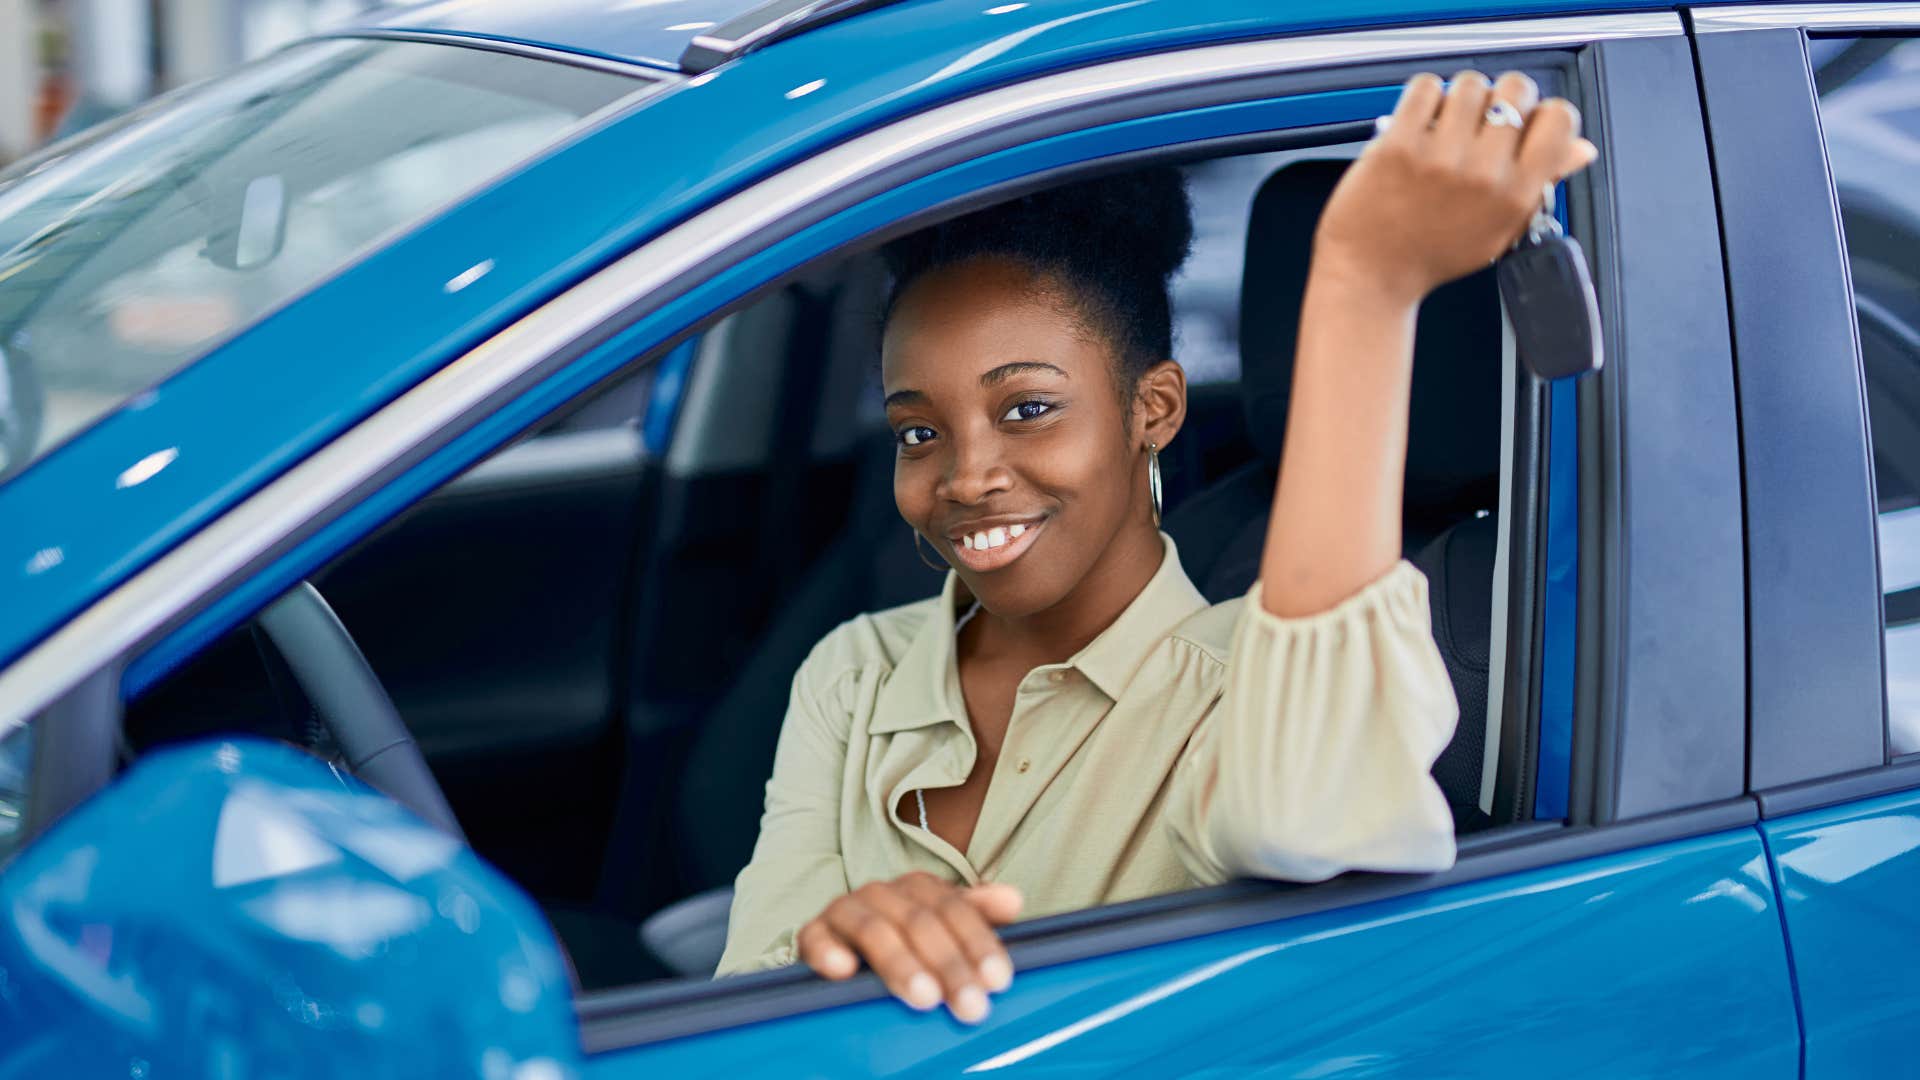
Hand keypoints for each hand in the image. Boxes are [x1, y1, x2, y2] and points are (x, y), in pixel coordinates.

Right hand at [796, 872, 1023, 1022]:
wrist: (843, 945)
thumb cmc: (905, 941)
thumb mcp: (944, 928)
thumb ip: (978, 916)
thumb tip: (1014, 899)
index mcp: (919, 889)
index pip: (955, 909)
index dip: (978, 943)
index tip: (998, 979)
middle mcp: (883, 893)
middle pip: (920, 923)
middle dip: (949, 966)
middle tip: (970, 1005)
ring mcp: (846, 910)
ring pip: (875, 930)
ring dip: (901, 964)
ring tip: (924, 997)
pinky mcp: (814, 933)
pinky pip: (817, 939)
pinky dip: (829, 952)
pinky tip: (845, 972)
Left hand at [1313, 70, 1599, 304]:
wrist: (1371, 276)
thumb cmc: (1433, 254)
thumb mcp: (1501, 229)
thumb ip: (1542, 184)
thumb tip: (1581, 150)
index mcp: (1516, 194)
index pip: (1559, 119)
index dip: (1544, 112)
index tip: (1526, 121)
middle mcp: (1483, 174)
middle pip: (1517, 89)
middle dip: (1504, 97)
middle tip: (1484, 121)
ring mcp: (1440, 157)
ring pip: (1471, 84)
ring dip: (1461, 97)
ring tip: (1447, 126)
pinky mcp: (1399, 145)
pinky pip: (1426, 88)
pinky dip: (1424, 96)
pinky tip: (1421, 121)